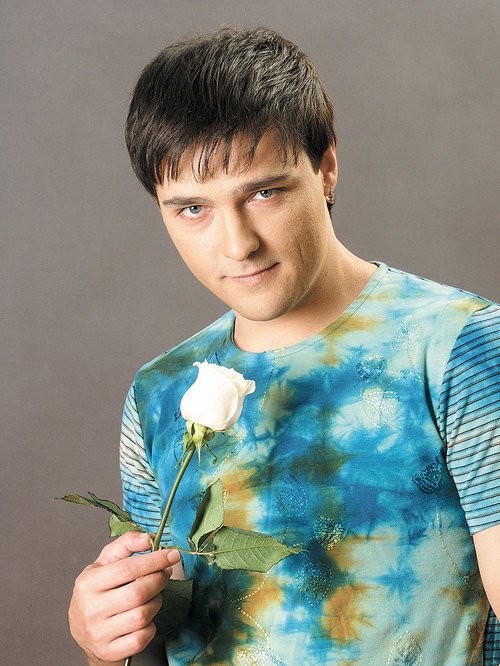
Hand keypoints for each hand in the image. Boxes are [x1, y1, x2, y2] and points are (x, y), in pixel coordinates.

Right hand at [68, 531, 179, 663]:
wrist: (83, 630)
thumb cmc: (98, 590)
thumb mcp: (105, 562)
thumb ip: (126, 544)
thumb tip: (148, 537)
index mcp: (88, 583)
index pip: (128, 569)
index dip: (154, 560)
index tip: (172, 554)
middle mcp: (90, 609)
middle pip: (138, 592)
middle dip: (159, 580)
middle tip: (164, 574)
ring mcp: (99, 633)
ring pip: (143, 615)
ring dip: (156, 603)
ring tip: (152, 596)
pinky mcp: (109, 651)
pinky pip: (142, 638)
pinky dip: (150, 627)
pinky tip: (144, 618)